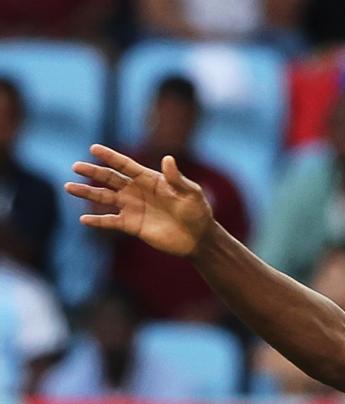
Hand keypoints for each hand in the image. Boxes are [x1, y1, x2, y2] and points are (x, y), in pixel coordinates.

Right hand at [65, 145, 212, 256]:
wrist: (198, 238)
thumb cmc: (197, 212)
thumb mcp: (190, 193)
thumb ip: (177, 178)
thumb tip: (168, 159)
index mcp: (149, 178)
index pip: (125, 164)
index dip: (110, 156)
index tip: (93, 149)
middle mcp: (137, 191)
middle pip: (110, 178)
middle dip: (92, 172)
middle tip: (75, 167)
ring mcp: (133, 208)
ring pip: (105, 198)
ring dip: (87, 193)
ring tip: (69, 188)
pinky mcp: (132, 226)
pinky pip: (111, 222)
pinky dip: (98, 221)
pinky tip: (83, 220)